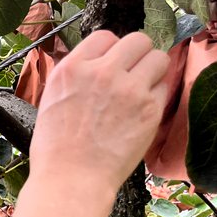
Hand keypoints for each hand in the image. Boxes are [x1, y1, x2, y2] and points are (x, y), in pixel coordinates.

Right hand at [30, 30, 169, 191]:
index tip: (112, 65)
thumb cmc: (56, 149)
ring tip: (141, 90)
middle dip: (138, 54)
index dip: (111, 50)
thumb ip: (76, 76)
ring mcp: (128, 89)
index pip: (104, 37)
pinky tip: (141, 113)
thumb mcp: (52, 100)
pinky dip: (156, 97)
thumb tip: (97, 64)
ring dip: (153, 71)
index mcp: (71, 69)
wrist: (71, 179)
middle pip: (137, 40)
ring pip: (158, 58)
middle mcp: (100, 72)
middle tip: (133, 73)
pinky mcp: (149, 109)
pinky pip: (164, 87)